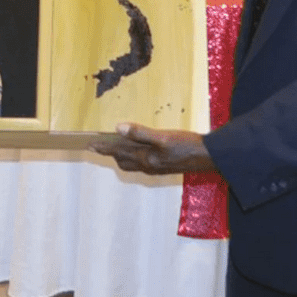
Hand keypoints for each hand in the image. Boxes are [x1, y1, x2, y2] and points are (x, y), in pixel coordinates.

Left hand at [91, 123, 216, 174]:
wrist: (207, 157)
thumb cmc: (187, 145)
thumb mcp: (163, 137)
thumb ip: (140, 133)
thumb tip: (119, 128)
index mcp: (145, 158)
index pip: (118, 152)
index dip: (103, 148)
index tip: (89, 145)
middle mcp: (147, 165)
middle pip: (122, 160)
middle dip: (108, 153)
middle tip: (96, 146)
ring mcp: (155, 168)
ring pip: (131, 164)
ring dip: (119, 156)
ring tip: (111, 149)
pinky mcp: (163, 167)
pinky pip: (141, 164)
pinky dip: (131, 158)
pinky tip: (136, 153)